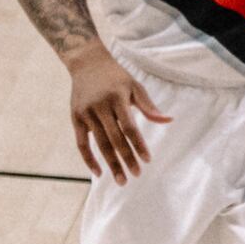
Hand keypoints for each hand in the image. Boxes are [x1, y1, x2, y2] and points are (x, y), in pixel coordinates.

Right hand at [64, 47, 169, 180]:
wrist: (87, 63)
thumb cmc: (115, 77)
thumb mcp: (134, 86)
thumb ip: (149, 106)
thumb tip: (168, 120)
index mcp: (117, 98)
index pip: (129, 127)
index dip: (138, 144)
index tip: (147, 160)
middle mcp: (100, 106)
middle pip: (115, 139)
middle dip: (126, 159)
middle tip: (135, 176)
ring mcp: (86, 113)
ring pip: (99, 144)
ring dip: (111, 164)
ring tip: (121, 180)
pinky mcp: (75, 118)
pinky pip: (81, 143)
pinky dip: (88, 159)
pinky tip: (98, 172)